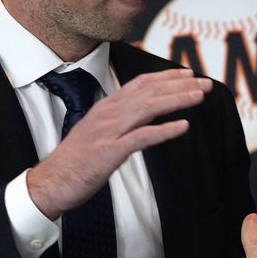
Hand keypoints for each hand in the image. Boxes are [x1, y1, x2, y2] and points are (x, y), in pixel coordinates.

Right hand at [27, 69, 210, 219]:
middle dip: (180, 85)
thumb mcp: (97, 133)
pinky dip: (164, 130)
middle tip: (205, 83)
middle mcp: (108, 114)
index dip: (166, 77)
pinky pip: (142, 137)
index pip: (140, 84)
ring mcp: (109, 132)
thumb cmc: (75, 161)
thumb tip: (140, 118)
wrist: (51, 182)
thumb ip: (117, 122)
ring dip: (177, 100)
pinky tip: (182, 126)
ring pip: (148, 107)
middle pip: (149, 91)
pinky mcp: (110, 152)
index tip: (187, 75)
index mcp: (106, 108)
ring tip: (199, 96)